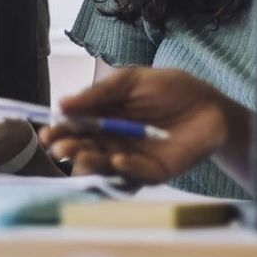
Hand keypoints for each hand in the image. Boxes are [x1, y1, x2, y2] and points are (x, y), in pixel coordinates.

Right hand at [40, 68, 244, 185]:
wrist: (208, 103)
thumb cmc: (168, 89)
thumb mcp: (130, 81)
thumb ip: (99, 92)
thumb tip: (62, 103)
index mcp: (102, 119)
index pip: (75, 128)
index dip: (61, 131)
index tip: (48, 131)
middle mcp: (112, 142)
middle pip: (85, 150)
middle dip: (71, 150)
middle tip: (60, 148)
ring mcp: (131, 160)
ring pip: (105, 167)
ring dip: (92, 162)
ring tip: (82, 155)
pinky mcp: (154, 173)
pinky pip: (137, 175)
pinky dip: (127, 169)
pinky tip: (118, 160)